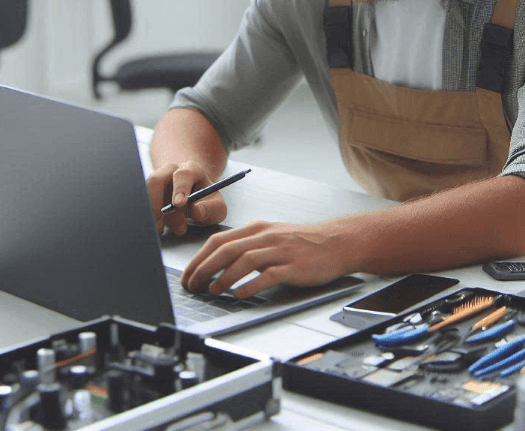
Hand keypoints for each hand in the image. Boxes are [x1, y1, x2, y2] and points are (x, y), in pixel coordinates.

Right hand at [146, 161, 227, 235]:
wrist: (195, 199)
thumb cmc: (206, 202)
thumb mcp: (217, 207)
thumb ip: (211, 209)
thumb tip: (196, 211)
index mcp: (193, 170)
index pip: (183, 175)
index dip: (180, 189)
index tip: (178, 204)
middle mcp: (172, 170)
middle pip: (158, 180)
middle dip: (158, 204)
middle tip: (162, 226)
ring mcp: (158, 178)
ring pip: (147, 192)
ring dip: (152, 212)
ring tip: (161, 230)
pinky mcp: (149, 190)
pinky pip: (142, 200)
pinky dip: (147, 214)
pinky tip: (156, 227)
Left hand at [181, 219, 354, 297]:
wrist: (336, 242)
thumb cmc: (303, 242)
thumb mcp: (272, 236)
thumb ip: (248, 245)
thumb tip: (218, 261)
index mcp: (257, 229)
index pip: (219, 240)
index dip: (198, 258)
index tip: (187, 274)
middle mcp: (266, 237)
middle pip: (226, 249)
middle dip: (204, 269)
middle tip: (192, 286)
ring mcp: (280, 251)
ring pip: (244, 261)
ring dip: (223, 277)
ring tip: (212, 291)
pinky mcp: (293, 267)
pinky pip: (267, 275)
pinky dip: (250, 286)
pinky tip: (239, 295)